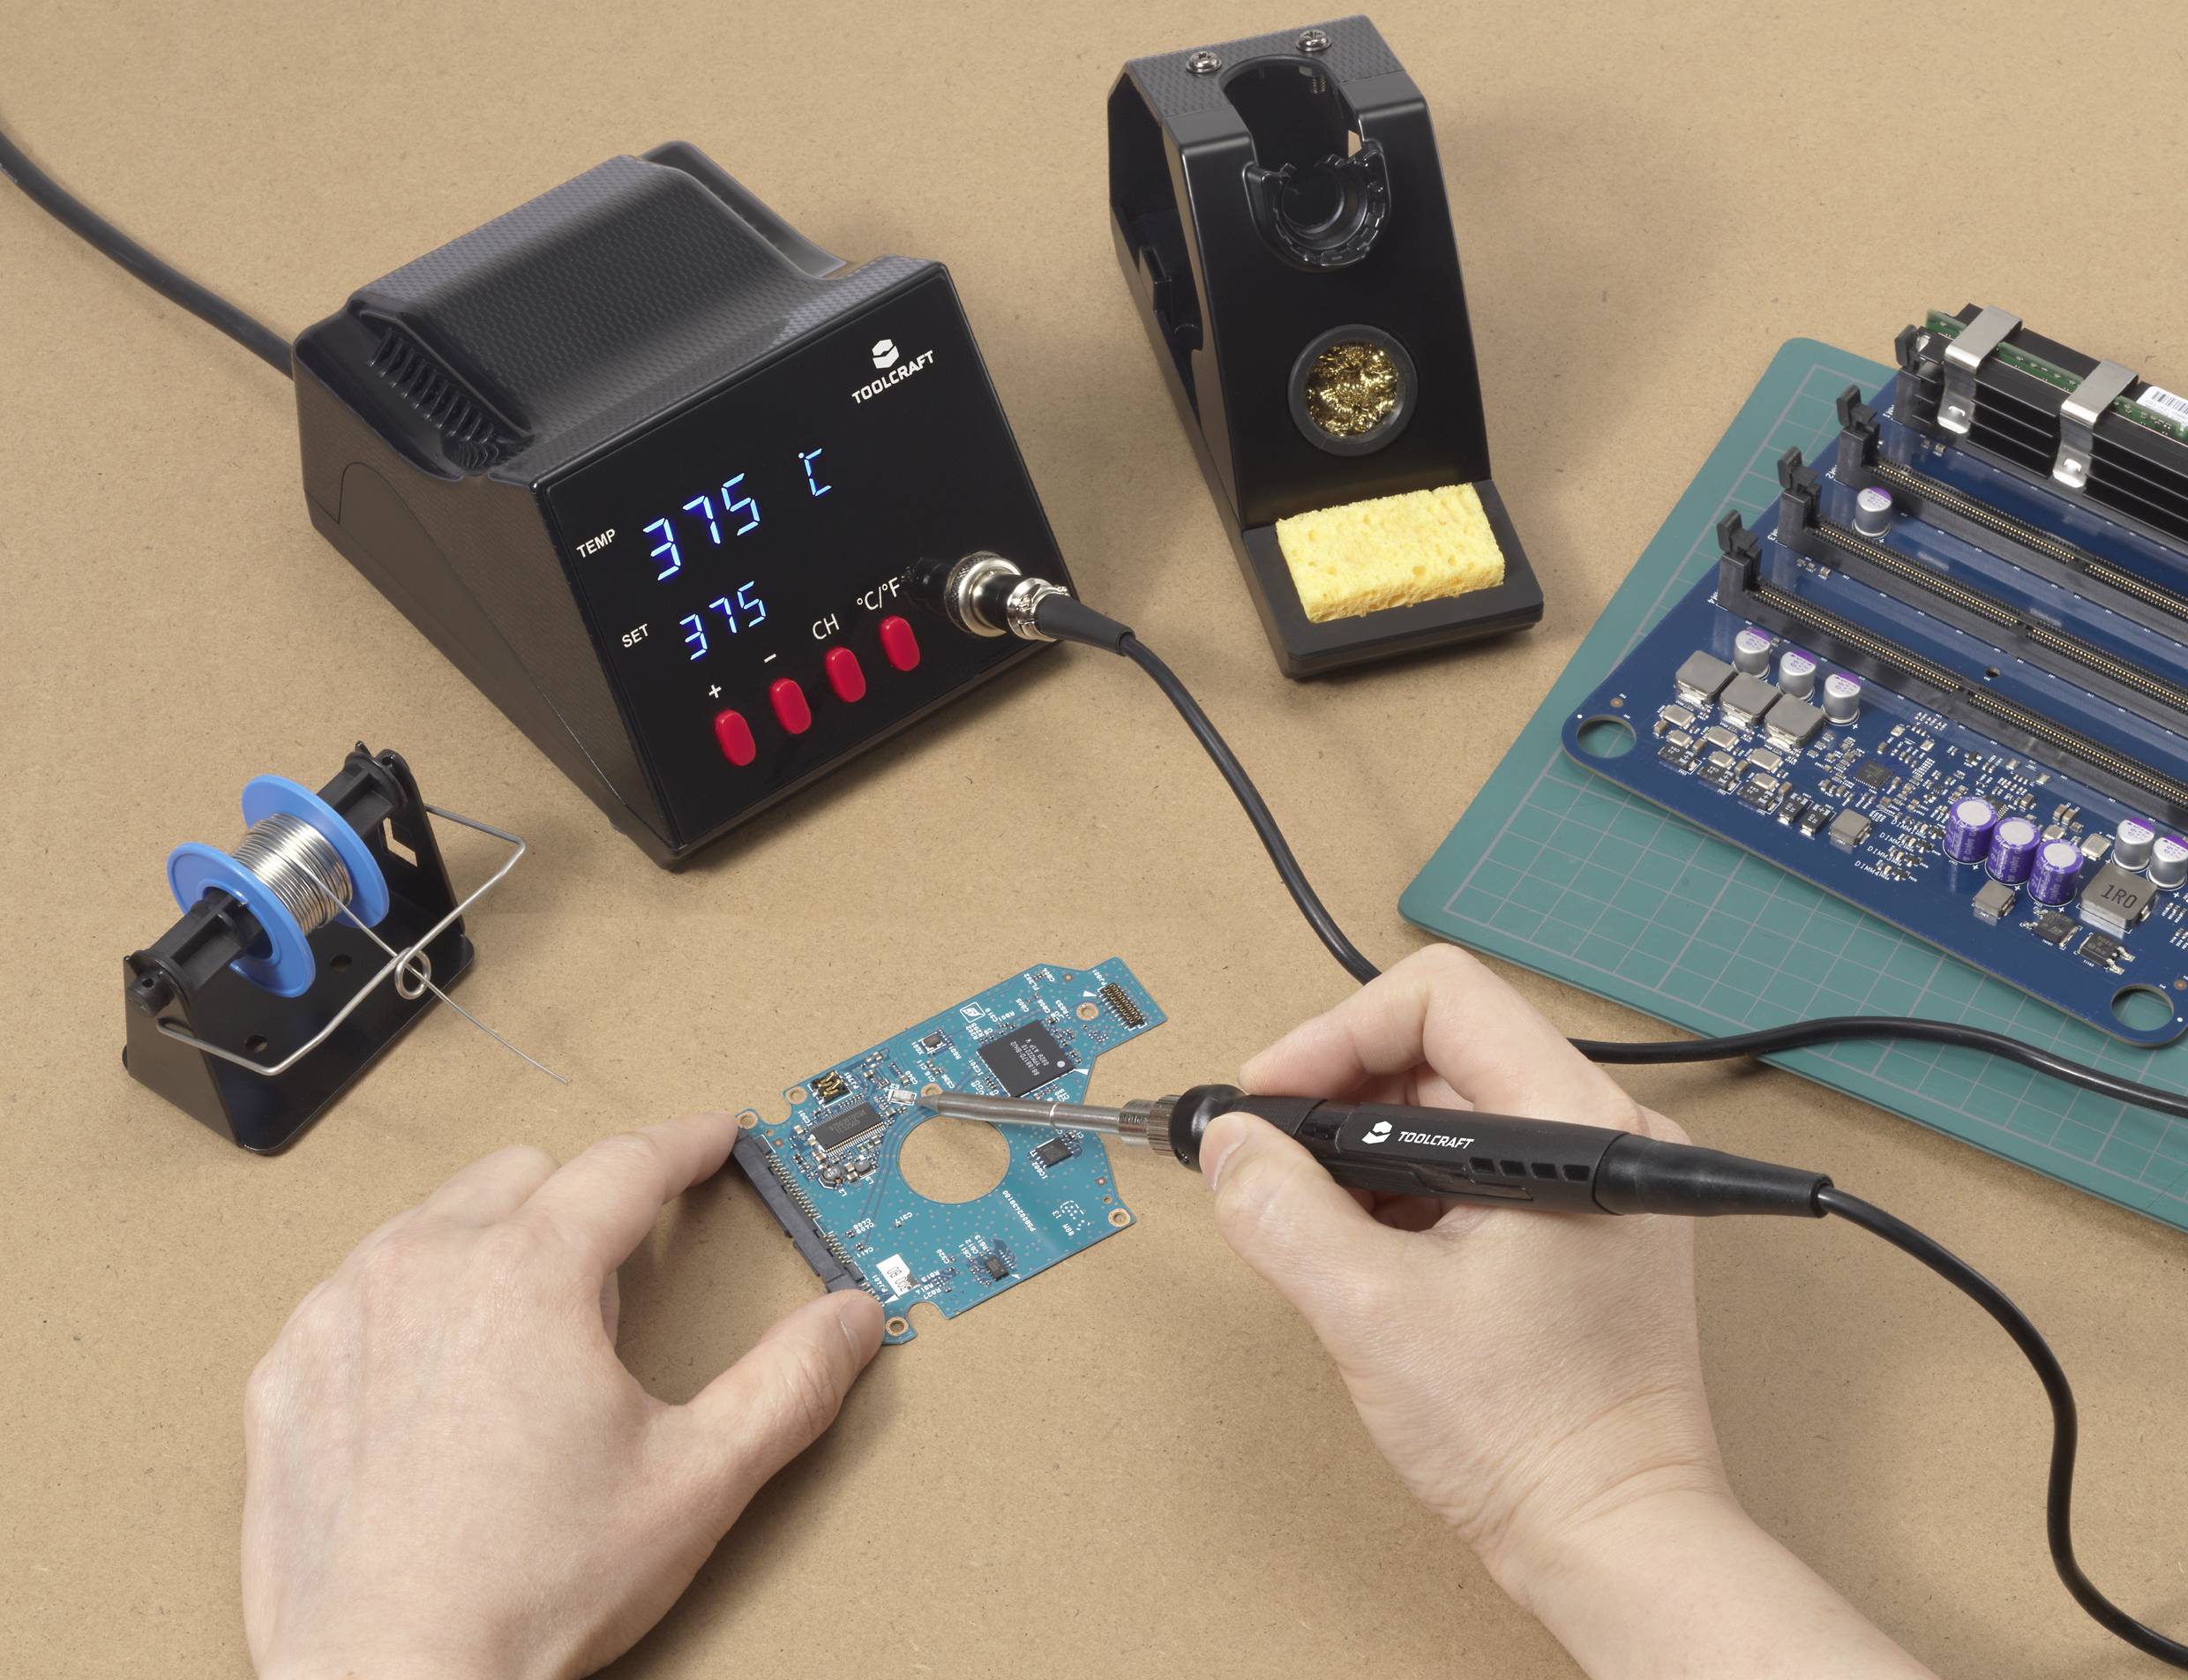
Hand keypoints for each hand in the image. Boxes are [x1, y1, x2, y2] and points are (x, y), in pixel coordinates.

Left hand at [242, 1111, 883, 1679]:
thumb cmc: (527, 1591)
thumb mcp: (696, 1481)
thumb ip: (788, 1383)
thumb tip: (847, 1322)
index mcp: (530, 1272)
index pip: (627, 1163)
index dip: (686, 1143)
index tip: (712, 1138)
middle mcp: (425, 1267)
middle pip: (527, 1176)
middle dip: (582, 1211)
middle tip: (608, 1308)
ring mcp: (342, 1313)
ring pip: (437, 1221)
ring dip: (491, 1250)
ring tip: (523, 1356)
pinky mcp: (287, 1369)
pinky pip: (360, 1289)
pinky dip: (409, 1310)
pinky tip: (438, 1388)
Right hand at [1203, 946, 1932, 1678]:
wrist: (1608, 1538)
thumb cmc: (1527, 1436)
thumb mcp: (1368, 1310)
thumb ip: (1281, 1209)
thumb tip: (1231, 1144)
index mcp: (1574, 1125)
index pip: (1441, 999)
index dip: (1337, 1035)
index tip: (1273, 1100)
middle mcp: (1601, 1132)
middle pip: (1442, 1048)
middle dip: (1341, 1096)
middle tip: (1272, 1160)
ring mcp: (1595, 1182)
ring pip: (1452, 1106)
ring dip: (1366, 1147)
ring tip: (1315, 1216)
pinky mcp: (1580, 1226)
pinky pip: (1474, 1162)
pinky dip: (1404, 1187)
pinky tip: (1364, 1246)